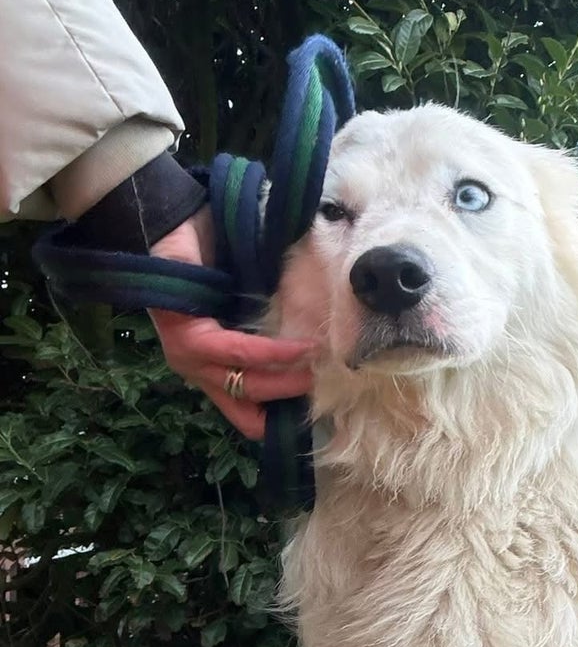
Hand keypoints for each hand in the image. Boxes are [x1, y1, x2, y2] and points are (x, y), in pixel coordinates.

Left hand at [148, 206, 314, 440]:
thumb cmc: (215, 262)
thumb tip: (320, 357)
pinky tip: (301, 348)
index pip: (246, 416)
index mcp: (210, 369)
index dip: (282, 423)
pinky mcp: (185, 333)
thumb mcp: (248, 308)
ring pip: (245, 384)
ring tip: (321, 365)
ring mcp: (187, 355)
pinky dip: (272, 354)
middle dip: (294, 400)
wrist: (175, 222)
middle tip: (332, 385)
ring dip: (288, 379)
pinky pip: (235, 352)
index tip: (321, 409)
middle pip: (251, 406)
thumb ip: (270, 333)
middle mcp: (196, 370)